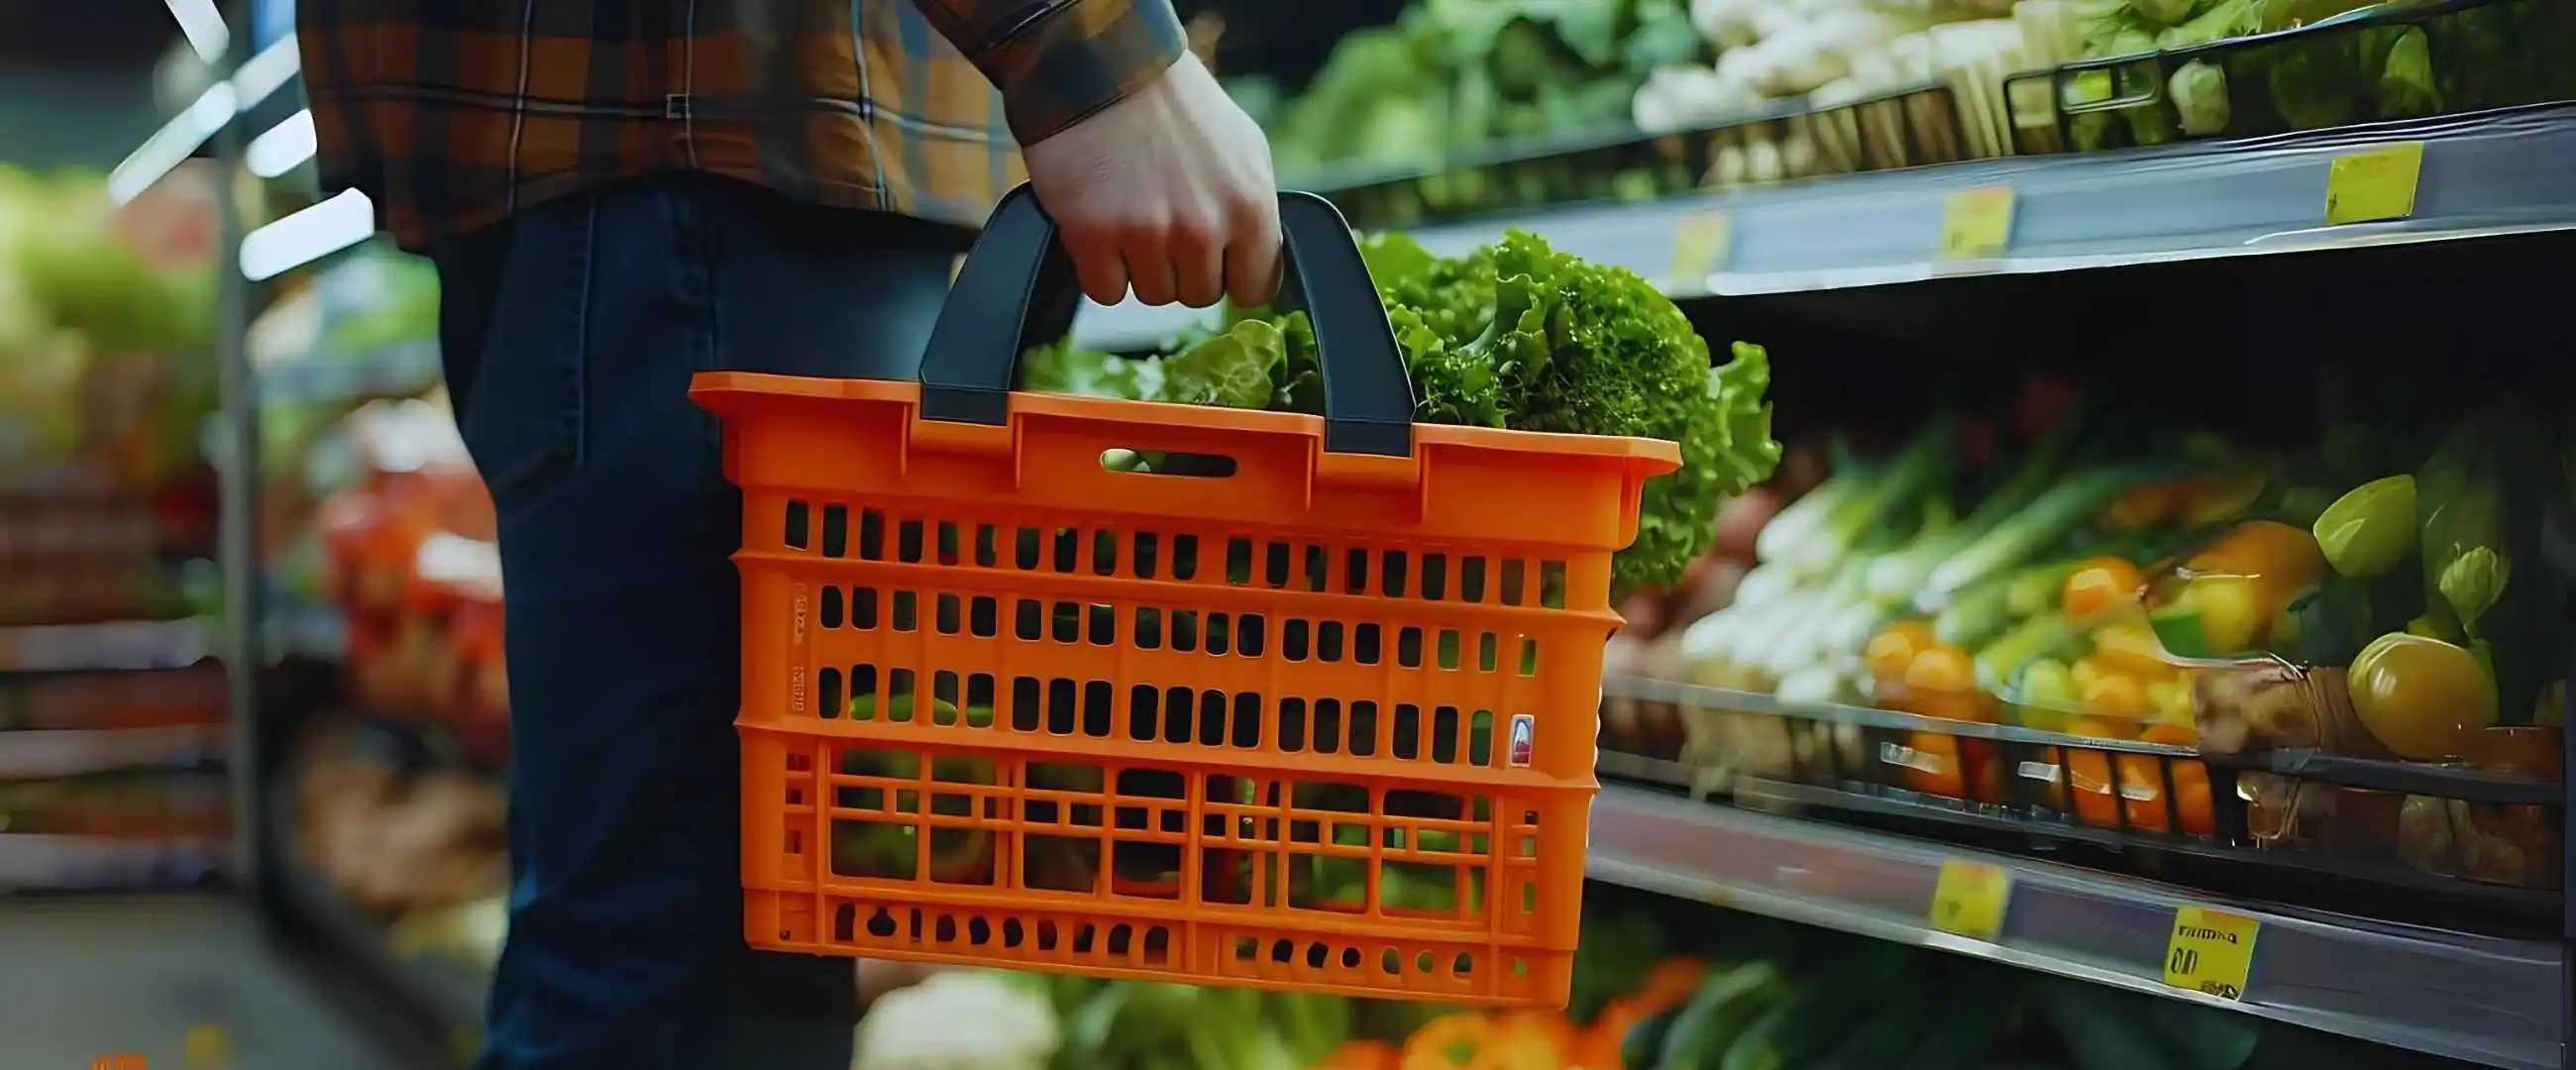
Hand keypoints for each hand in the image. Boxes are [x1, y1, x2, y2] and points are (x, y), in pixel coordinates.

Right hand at [1022, 52, 1280, 308]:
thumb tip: (1258, 259)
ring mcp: (1147, 234)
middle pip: (1199, 295)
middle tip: (1164, 220)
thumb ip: (1255, 209)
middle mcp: (1204, 227)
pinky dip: (1101, 268)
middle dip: (1183, 267)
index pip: (1255, 287)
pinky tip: (1103, 226)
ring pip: (1153, 295)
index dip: (1232, 274)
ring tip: (1132, 214)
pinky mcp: (1094, 237)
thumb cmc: (1176, 106)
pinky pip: (1106, 291)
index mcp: (1250, 206)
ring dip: (1141, 266)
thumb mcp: (1244, 149)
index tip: (1215, 258)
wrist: (1104, 68)